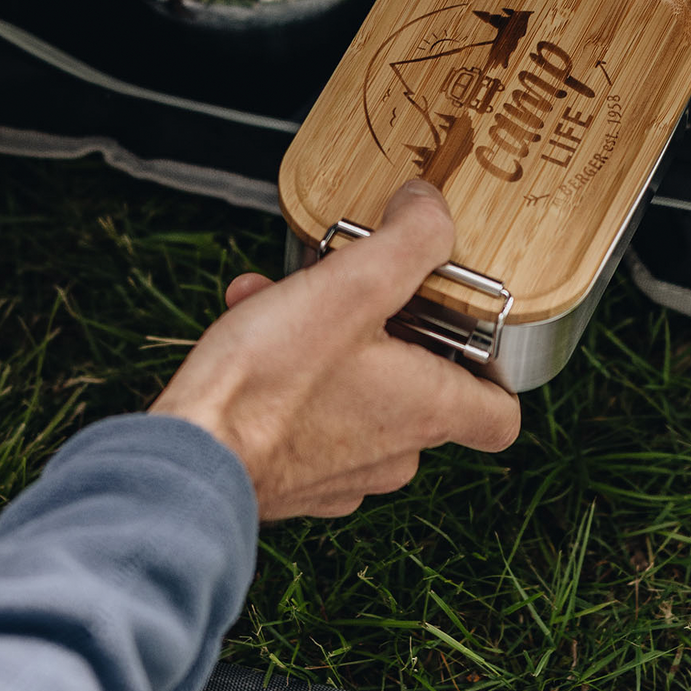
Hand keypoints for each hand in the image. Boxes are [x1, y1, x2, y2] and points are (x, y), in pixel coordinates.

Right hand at [151, 179, 521, 519]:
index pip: (501, 415)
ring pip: (355, 396)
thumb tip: (433, 209)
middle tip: (347, 293)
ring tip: (278, 303)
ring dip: (325, 344)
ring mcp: (344, 475)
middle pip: (419, 392)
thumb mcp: (352, 286)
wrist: (189, 459)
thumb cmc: (270, 383)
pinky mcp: (294, 481)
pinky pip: (309, 420)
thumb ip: (409, 241)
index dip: (493, 372)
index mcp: (428, 411)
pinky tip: (250, 340)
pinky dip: (289, 380)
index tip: (464, 332)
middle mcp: (395, 454)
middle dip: (382, 331)